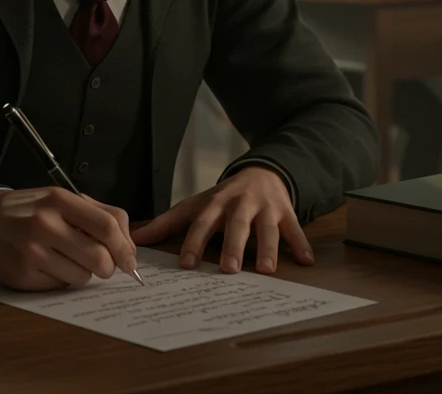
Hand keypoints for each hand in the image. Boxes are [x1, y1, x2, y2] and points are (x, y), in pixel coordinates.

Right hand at [0, 188, 137, 290]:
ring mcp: (31, 251)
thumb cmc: (25, 211)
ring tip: (66, 259)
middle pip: (99, 257)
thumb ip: (96, 214)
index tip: (130, 260)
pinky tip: (47, 266)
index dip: (125, 247)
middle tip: (102, 265)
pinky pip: (60, 286)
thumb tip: (128, 244)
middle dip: (108, 267)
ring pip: (82, 277)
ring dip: (83, 273)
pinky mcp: (22, 276)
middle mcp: (44, 224)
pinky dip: (62, 279)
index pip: (107, 225)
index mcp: (58, 199)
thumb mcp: (58, 199)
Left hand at [131, 166, 312, 274]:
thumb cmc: (223, 197)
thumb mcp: (196, 205)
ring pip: (267, 228)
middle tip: (228, 270)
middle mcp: (240, 204)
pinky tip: (307, 261)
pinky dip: (301, 244)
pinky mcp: (286, 211)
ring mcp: (265, 207)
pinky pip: (295, 228)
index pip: (202, 224)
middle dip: (233, 247)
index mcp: (215, 204)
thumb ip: (167, 222)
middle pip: (236, 226)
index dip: (194, 243)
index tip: (186, 264)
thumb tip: (135, 237)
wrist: (261, 171)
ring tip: (267, 270)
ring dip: (268, 248)